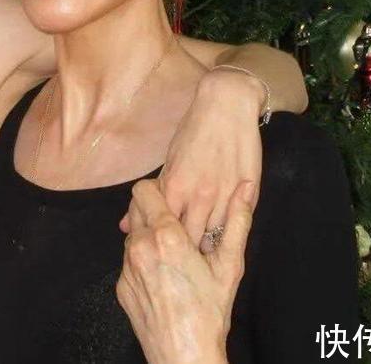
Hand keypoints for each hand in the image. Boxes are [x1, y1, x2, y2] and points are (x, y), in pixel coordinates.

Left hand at [116, 178, 254, 363]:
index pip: (144, 190)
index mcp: (166, 237)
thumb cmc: (209, 313)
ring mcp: (126, 267)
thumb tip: (246, 189)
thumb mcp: (230, 265)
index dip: (159, 190)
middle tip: (178, 229)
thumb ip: (237, 221)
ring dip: (148, 237)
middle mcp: (139, 247)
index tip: (174, 202)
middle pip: (135, 209)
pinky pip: (128, 260)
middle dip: (154, 212)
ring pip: (132, 235)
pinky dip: (143, 261)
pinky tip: (164, 277)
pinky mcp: (121, 285)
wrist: (185, 355)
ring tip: (174, 257)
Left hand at [136, 67, 264, 248]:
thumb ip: (150, 200)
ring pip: (213, 238)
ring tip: (196, 258)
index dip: (159, 245)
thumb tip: (123, 225)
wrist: (226, 106)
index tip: (158, 254)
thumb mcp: (168, 164)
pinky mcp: (246, 193)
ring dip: (204, 248)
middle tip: (177, 263)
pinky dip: (225, 234)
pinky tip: (217, 241)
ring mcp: (224, 195)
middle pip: (187, 240)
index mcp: (174, 187)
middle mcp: (199, 195)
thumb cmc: (193, 134)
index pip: (160, 230)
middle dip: (181, 253)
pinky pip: (235, 224)